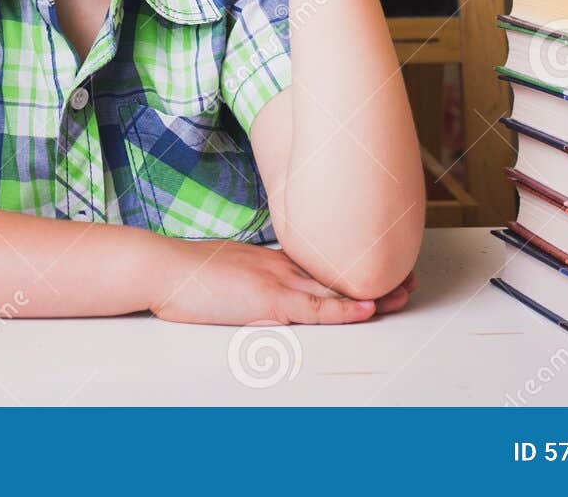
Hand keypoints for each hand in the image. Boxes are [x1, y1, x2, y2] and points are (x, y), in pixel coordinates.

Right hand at [149, 238, 405, 324]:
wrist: (161, 268)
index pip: (319, 263)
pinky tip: (367, 308)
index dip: (350, 267)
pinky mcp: (268, 301)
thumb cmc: (182, 275)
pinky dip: (344, 309)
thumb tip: (260, 299)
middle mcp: (279, 265)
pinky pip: (315, 308)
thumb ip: (247, 284)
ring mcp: (276, 281)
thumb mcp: (223, 274)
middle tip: (406, 274)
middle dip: (373, 275)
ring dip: (372, 293)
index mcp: (269, 258)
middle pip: (335, 272)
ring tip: (403, 293)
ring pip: (334, 289)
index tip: (373, 266)